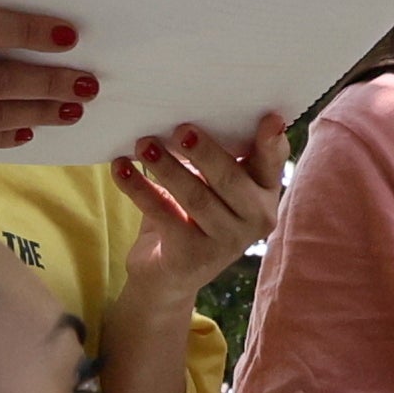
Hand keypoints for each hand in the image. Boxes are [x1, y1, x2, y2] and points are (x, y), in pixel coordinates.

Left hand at [110, 115, 289, 298]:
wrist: (167, 274)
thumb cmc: (191, 215)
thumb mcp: (210, 184)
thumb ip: (215, 156)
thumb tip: (190, 118)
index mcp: (265, 193)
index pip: (272, 163)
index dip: (272, 142)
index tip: (269, 119)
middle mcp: (256, 220)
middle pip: (230, 180)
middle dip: (204, 152)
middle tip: (180, 129)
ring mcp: (227, 243)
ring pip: (196, 198)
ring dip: (167, 167)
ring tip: (144, 145)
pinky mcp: (194, 258)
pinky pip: (164, 216)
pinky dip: (139, 189)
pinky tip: (121, 169)